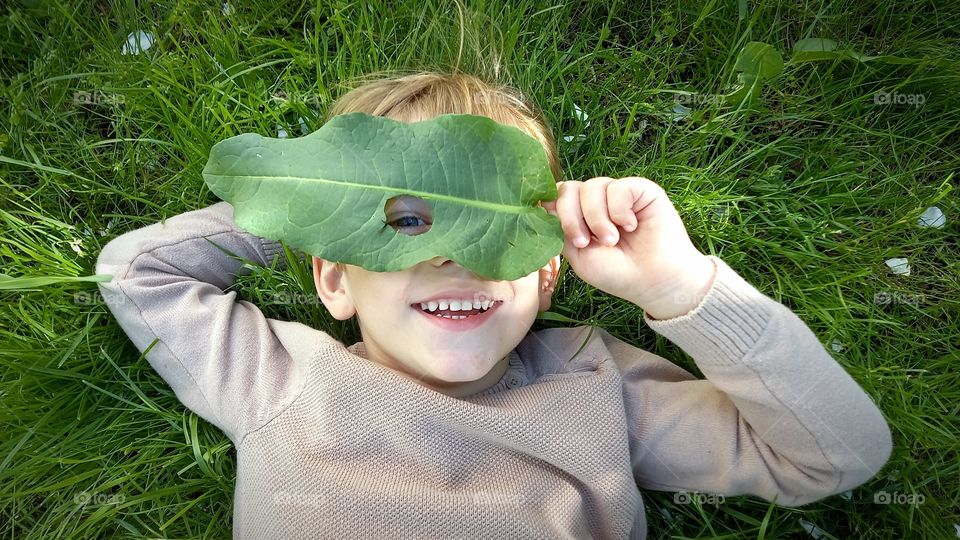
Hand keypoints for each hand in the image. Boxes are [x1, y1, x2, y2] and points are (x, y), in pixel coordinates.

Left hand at [540, 177, 715, 319]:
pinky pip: (618, 188)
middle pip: (568, 189)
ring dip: (597, 219)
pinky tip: (631, 227)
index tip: (566, 235)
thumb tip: (543, 204)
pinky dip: (619, 210)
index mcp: (580, 216)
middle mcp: (597, 201)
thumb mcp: (577, 255)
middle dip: (571, 217)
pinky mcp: (641, 190)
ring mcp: (618, 194)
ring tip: (612, 240)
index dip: (555, 211)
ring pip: (591, 187)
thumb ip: (560, 229)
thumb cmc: (617, 273)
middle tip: (586, 242)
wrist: (654, 281)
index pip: (556, 197)